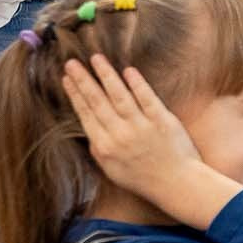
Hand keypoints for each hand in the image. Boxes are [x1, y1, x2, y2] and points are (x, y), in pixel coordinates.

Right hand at [62, 55, 215, 214]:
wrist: (177, 184)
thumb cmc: (143, 178)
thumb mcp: (112, 170)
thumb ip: (98, 149)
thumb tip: (88, 129)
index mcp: (104, 147)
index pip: (85, 114)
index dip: (75, 94)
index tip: (66, 79)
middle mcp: (120, 135)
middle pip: (97, 101)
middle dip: (83, 80)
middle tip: (71, 63)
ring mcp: (141, 127)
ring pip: (119, 95)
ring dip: (106, 75)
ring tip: (96, 58)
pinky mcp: (162, 120)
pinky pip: (147, 98)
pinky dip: (137, 84)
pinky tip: (128, 70)